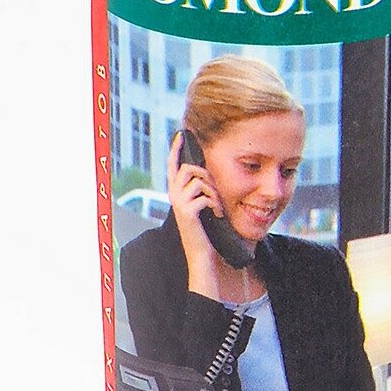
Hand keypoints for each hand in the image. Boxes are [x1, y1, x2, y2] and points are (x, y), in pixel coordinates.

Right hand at [167, 131, 226, 298]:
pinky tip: (217, 216)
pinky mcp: (187, 212)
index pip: (173, 165)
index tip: (181, 134)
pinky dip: (215, 204)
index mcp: (175, 193)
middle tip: (216, 192)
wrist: (202, 255)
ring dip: (214, 192)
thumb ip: (201, 189)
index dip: (176, 149)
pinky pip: (205, 196)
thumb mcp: (201, 206)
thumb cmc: (205, 231)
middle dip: (207, 175)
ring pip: (199, 181)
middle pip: (189, 168)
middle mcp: (173, 196)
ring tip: (217, 207)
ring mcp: (179, 203)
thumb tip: (207, 172)